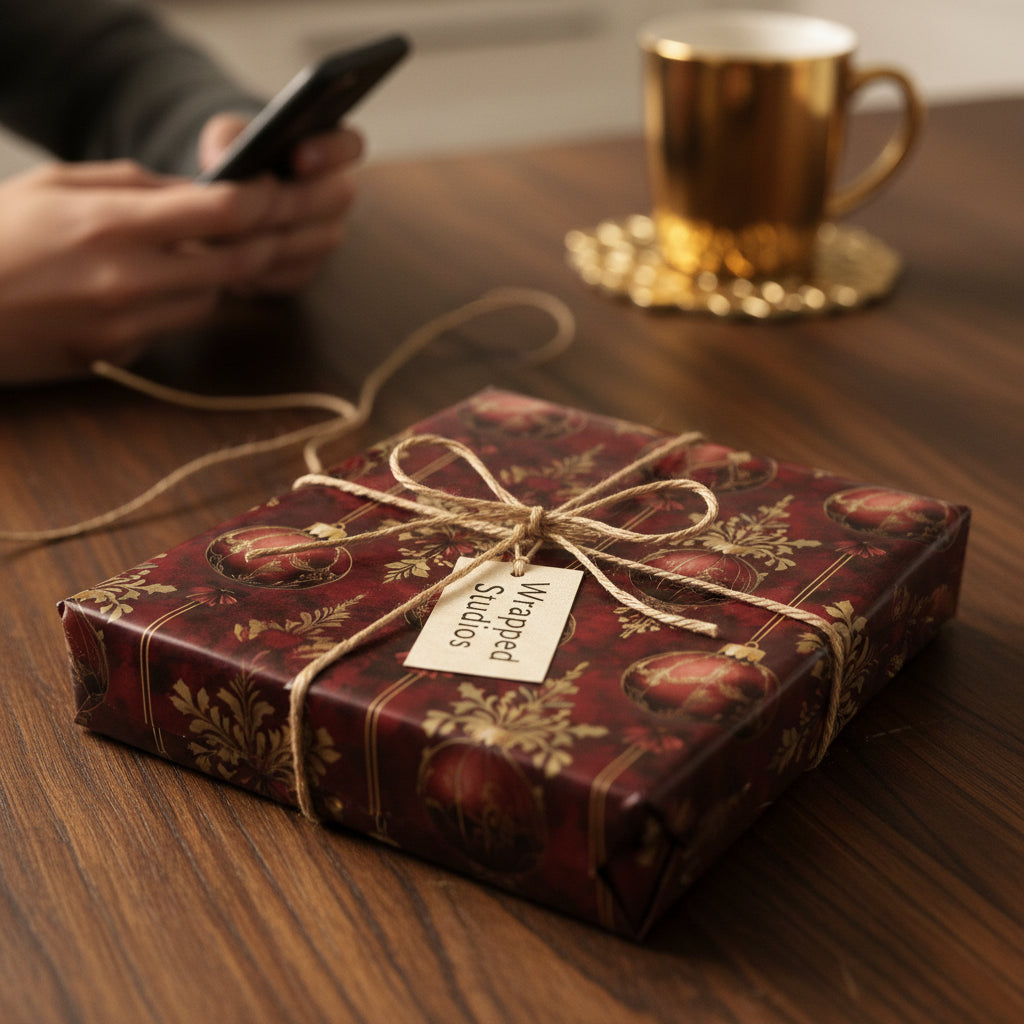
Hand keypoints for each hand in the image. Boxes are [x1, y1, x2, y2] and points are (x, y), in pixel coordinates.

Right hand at [0, 160, 307, 383]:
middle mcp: (128, 278)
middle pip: (237, 265)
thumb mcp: (57, 183)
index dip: (262, 200)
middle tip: (263, 227)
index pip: (223, 213)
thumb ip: (135, 185)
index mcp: (112, 223)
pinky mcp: (115, 355)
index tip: (273, 191)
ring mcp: (124, 324)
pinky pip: (171, 327)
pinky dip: (173, 306)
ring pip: (210, 302)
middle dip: (260, 243)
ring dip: (215, 279)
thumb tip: (197, 191)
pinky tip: (145, 289)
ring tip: (188, 255)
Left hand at [198, 113, 363, 293]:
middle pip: (336, 198)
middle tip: (246, 205)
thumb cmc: (232, 164)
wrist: (223, 212)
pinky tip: (231, 263)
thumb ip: (226, 137)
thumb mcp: (224, 140)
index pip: (351, 144)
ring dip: (269, 238)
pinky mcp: (306, 270)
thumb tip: (223, 157)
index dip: (331, 151)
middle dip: (289, 202)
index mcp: (327, 152)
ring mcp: (326, 237)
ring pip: (311, 241)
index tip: (298, 158)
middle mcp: (337, 195)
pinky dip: (261, 268)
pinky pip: (292, 273)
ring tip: (226, 235)